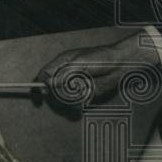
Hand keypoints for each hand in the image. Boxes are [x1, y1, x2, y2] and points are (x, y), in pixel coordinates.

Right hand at [34, 31, 158, 116]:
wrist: (121, 64)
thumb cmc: (102, 58)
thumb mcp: (81, 62)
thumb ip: (65, 73)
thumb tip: (48, 83)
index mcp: (63, 62)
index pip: (45, 74)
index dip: (40, 84)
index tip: (41, 94)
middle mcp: (66, 74)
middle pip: (52, 89)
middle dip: (60, 92)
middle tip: (73, 88)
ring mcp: (75, 85)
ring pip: (64, 98)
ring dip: (72, 98)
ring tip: (84, 90)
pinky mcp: (84, 93)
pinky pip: (75, 103)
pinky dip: (80, 102)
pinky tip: (88, 96)